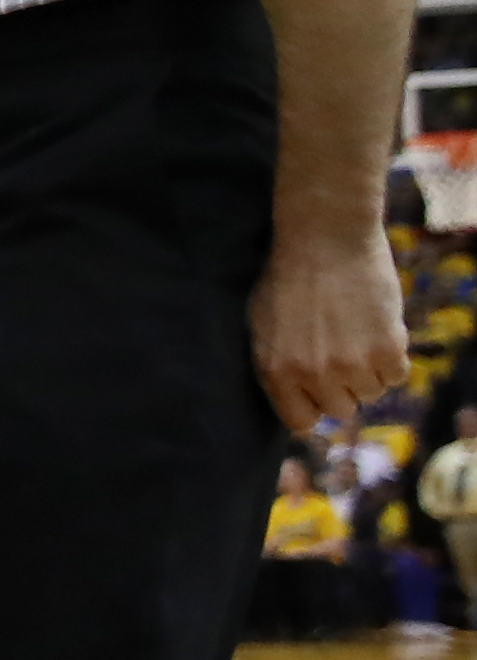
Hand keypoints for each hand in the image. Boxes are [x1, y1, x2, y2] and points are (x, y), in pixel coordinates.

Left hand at [253, 226, 408, 439]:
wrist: (325, 237)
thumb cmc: (289, 276)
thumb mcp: (263, 325)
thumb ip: (278, 365)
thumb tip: (294, 396)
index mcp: (275, 371)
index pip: (301, 422)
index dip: (314, 406)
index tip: (320, 392)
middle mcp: (312, 374)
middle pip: (341, 410)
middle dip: (343, 387)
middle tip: (342, 354)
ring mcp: (351, 364)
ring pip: (372, 393)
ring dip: (369, 370)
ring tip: (358, 334)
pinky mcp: (387, 349)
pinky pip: (397, 375)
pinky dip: (393, 358)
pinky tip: (378, 330)